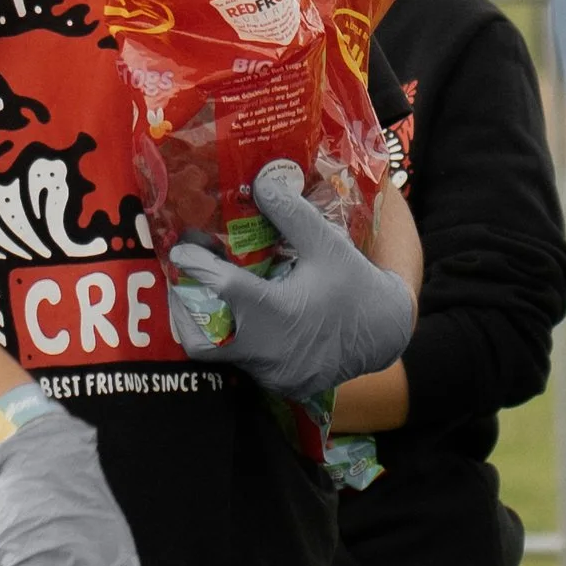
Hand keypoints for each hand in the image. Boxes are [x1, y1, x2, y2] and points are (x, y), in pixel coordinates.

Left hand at [167, 159, 415, 396]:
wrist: (385, 332)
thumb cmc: (354, 285)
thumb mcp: (327, 244)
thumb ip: (291, 214)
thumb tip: (261, 183)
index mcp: (278, 313)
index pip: (223, 289)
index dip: (197, 267)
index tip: (181, 251)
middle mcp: (268, 350)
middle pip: (200, 339)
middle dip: (184, 310)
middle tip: (184, 282)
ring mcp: (272, 373)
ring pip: (220, 355)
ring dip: (208, 326)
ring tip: (207, 296)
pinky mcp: (278, 383)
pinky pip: (243, 364)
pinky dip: (235, 341)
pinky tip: (240, 318)